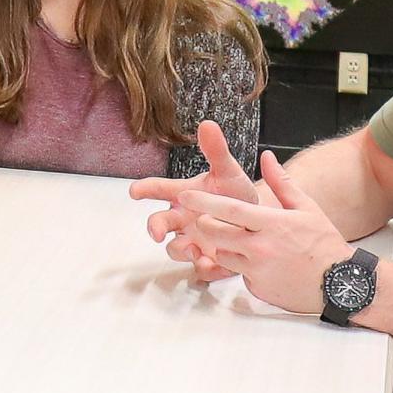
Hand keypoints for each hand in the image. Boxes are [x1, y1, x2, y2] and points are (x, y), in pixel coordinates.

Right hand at [127, 120, 258, 280]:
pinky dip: (204, 268)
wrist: (257, 220)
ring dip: (180, 249)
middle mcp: (183, 219)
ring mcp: (193, 241)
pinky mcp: (208, 260)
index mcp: (183, 195)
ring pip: (176, 249)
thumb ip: (216, 151)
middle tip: (155, 231)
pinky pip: (200, 268)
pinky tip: (211, 264)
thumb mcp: (227, 172)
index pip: (159, 189)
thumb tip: (208, 124)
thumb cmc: (234, 194)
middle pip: (159, 223)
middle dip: (154, 227)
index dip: (145, 189)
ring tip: (192, 248)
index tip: (135, 191)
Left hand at [167, 151, 356, 315]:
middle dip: (208, 225)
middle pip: (215, 233)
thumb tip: (266, 157)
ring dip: (225, 248)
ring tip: (246, 243)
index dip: (203, 201)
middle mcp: (260, 247)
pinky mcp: (257, 290)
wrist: (342, 284)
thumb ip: (282, 182)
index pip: (228, 209)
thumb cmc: (324, 243)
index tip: (184, 196)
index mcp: (271, 223)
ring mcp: (257, 271)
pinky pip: (239, 275)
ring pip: (222, 255)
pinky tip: (264, 265)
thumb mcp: (307, 208)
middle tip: (212, 221)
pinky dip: (244, 268)